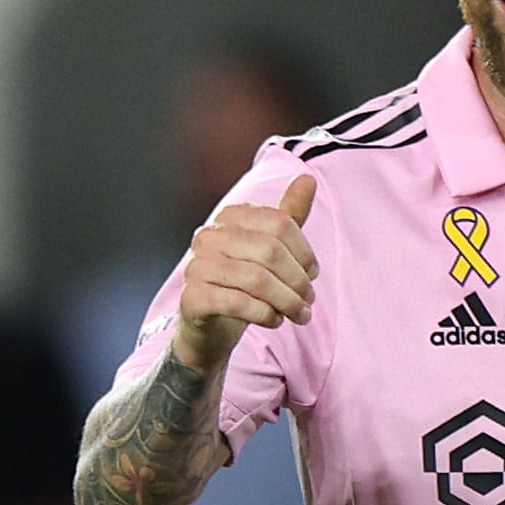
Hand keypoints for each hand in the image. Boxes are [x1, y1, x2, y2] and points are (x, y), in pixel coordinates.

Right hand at [173, 174, 320, 369]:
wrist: (210, 325)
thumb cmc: (243, 283)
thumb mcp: (269, 248)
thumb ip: (288, 215)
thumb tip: (308, 178)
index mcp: (230, 217)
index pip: (279, 223)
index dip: (304, 251)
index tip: (312, 274)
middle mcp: (208, 236)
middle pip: (270, 251)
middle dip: (297, 280)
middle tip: (309, 301)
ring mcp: (196, 266)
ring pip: (256, 279)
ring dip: (286, 302)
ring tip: (298, 315)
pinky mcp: (192, 297)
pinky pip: (238, 303)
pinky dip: (265, 314)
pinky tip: (274, 320)